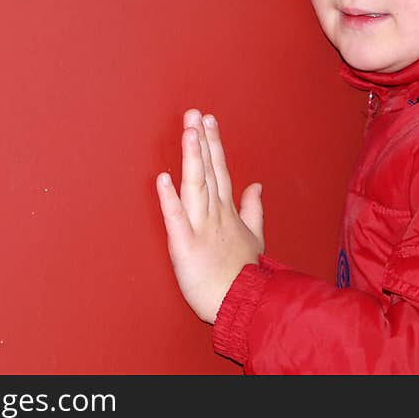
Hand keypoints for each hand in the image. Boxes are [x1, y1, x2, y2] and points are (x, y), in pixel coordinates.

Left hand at [156, 109, 264, 323]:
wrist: (244, 304)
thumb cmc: (246, 273)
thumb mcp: (255, 237)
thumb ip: (253, 208)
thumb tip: (256, 184)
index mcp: (228, 211)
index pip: (221, 170)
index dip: (213, 144)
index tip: (208, 120)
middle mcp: (215, 214)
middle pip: (208, 171)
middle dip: (201, 141)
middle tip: (194, 113)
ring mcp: (201, 228)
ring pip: (196, 186)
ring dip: (191, 158)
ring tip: (187, 132)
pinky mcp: (185, 245)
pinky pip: (176, 219)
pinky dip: (169, 199)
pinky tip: (162, 179)